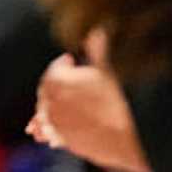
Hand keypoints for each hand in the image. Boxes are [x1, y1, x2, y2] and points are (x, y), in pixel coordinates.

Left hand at [26, 32, 149, 171]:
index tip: (71, 60)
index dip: (63, 64)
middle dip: (55, 84)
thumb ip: (98, 50)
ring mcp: (56, 124)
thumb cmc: (117, 100)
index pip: (54, 69)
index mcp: (57, 82)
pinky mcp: (64, 140)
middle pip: (47, 92)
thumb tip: (98, 30)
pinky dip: (51, 129)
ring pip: (46, 114)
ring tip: (58, 106)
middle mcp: (51, 103)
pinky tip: (51, 131)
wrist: (126, 136)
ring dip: (49, 108)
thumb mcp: (108, 70)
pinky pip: (52, 133)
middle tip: (66, 80)